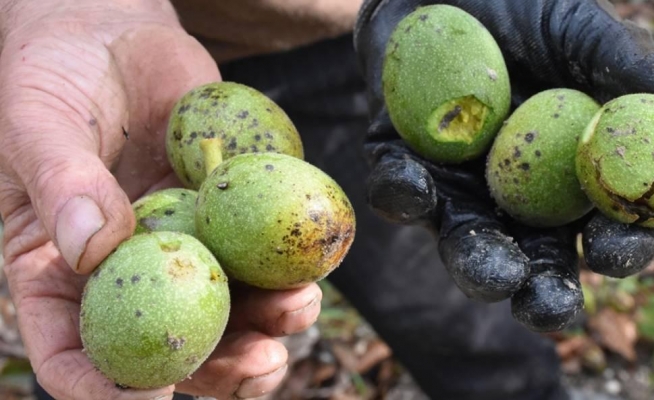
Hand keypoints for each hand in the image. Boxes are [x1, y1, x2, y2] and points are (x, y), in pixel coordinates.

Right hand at [0, 1, 318, 397]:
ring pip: (231, 307)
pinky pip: (263, 250)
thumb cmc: (51, 78)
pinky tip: (312, 266)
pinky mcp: (232, 213)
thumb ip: (60, 181)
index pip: (74, 350)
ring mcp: (187, 245)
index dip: (106, 387)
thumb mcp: (37, 123)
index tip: (148, 396)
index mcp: (62, 273)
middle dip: (220, 368)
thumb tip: (88, 244)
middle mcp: (132, 272)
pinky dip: (291, 265)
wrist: (111, 32)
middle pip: (174, 344)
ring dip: (270, 323)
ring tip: (298, 309)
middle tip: (261, 364)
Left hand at [354, 0, 653, 330]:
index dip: (616, 248)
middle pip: (535, 262)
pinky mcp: (401, 164)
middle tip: (544, 305)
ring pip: (465, 244)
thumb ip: (631, 74)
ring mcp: (457, 185)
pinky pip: (398, 192)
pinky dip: (405, 195)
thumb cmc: (527, 8)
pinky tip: (416, 186)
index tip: (613, 249)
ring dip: (476, 266)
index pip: (606, 229)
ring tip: (490, 275)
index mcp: (574, 175)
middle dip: (541, 293)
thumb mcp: (583, 32)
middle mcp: (517, 193)